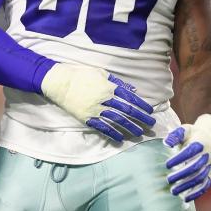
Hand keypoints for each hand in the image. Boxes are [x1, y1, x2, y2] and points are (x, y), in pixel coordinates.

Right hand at [39, 63, 155, 141]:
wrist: (60, 83)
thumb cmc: (81, 75)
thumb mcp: (100, 73)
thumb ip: (117, 82)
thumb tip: (132, 90)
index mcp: (109, 87)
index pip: (130, 98)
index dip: (142, 106)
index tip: (150, 111)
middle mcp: (105, 99)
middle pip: (127, 111)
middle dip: (141, 118)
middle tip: (151, 124)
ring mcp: (96, 110)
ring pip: (117, 121)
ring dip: (130, 127)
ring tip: (140, 133)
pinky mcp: (87, 118)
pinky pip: (102, 128)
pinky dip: (113, 134)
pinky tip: (121, 138)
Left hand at [164, 114, 210, 201]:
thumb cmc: (194, 135)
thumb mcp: (186, 130)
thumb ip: (176, 135)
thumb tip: (166, 143)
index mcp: (201, 143)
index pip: (190, 152)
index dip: (179, 158)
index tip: (167, 165)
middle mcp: (207, 155)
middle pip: (195, 167)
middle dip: (181, 175)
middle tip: (168, 179)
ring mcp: (210, 166)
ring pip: (199, 178)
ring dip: (187, 185)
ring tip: (173, 191)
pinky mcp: (210, 174)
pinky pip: (205, 185)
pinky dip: (196, 193)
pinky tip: (185, 198)